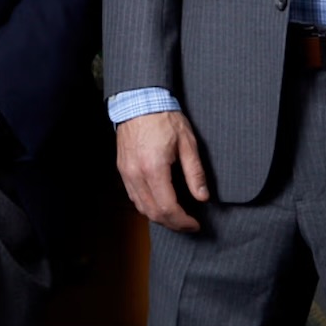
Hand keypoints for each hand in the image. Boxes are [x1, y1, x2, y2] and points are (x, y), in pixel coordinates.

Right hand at [115, 110, 209, 232]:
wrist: (139, 101)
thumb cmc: (163, 117)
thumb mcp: (187, 143)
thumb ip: (195, 173)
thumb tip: (202, 196)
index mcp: (154, 168)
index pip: (168, 208)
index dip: (183, 221)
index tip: (195, 224)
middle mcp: (136, 174)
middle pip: (153, 213)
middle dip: (173, 224)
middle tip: (188, 224)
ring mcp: (127, 172)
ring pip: (141, 208)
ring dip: (159, 217)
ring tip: (176, 216)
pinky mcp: (123, 169)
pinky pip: (133, 196)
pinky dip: (147, 206)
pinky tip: (160, 203)